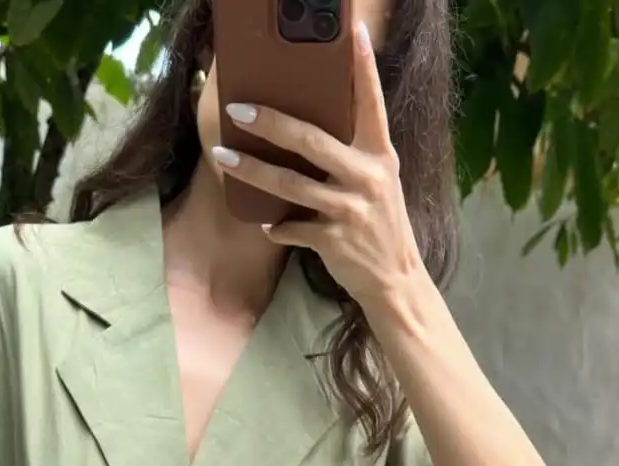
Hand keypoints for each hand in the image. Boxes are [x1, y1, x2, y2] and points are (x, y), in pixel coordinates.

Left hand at [213, 21, 424, 309]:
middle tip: (239, 110)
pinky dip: (274, 226)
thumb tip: (303, 131)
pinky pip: (291, 227)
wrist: (394, 279)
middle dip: (271, 123)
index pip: (372, 102)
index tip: (353, 32)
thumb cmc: (379, 225)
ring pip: (290, 185)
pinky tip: (264, 223)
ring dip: (252, 171)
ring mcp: (351, 209)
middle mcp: (368, 176)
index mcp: (380, 154)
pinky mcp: (335, 239)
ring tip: (223, 156)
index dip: (363, 67)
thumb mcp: (378, 182)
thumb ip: (352, 155)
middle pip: (311, 141)